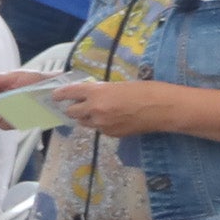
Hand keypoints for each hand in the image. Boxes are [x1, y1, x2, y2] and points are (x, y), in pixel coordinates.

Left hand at [44, 78, 163, 135]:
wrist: (163, 109)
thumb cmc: (146, 91)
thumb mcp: (118, 85)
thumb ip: (101, 91)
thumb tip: (90, 95)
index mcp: (96, 92)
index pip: (69, 93)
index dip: (60, 94)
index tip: (55, 96)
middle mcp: (94, 109)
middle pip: (71, 112)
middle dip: (73, 108)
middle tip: (78, 104)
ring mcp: (102, 124)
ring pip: (84, 122)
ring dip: (87, 117)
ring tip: (99, 111)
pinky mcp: (111, 135)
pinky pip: (99, 130)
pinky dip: (101, 125)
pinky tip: (114, 118)